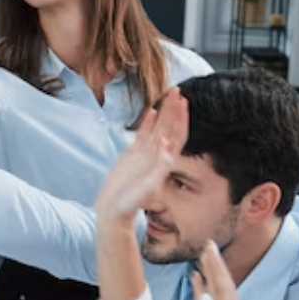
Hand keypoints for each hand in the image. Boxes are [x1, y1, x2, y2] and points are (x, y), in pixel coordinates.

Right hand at [94, 90, 187, 224]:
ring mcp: (145, 153)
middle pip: (169, 127)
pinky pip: (142, 135)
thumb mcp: (146, 189)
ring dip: (164, 112)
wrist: (114, 209)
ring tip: (169, 95)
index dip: (181, 119)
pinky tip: (151, 111)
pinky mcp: (133, 155)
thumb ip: (158, 171)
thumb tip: (168, 151)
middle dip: (174, 109)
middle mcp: (157, 155)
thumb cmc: (131, 203)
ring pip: (157, 128)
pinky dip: (147, 123)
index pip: (177, 135)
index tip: (184, 102)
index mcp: (163, 162)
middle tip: (177, 90)